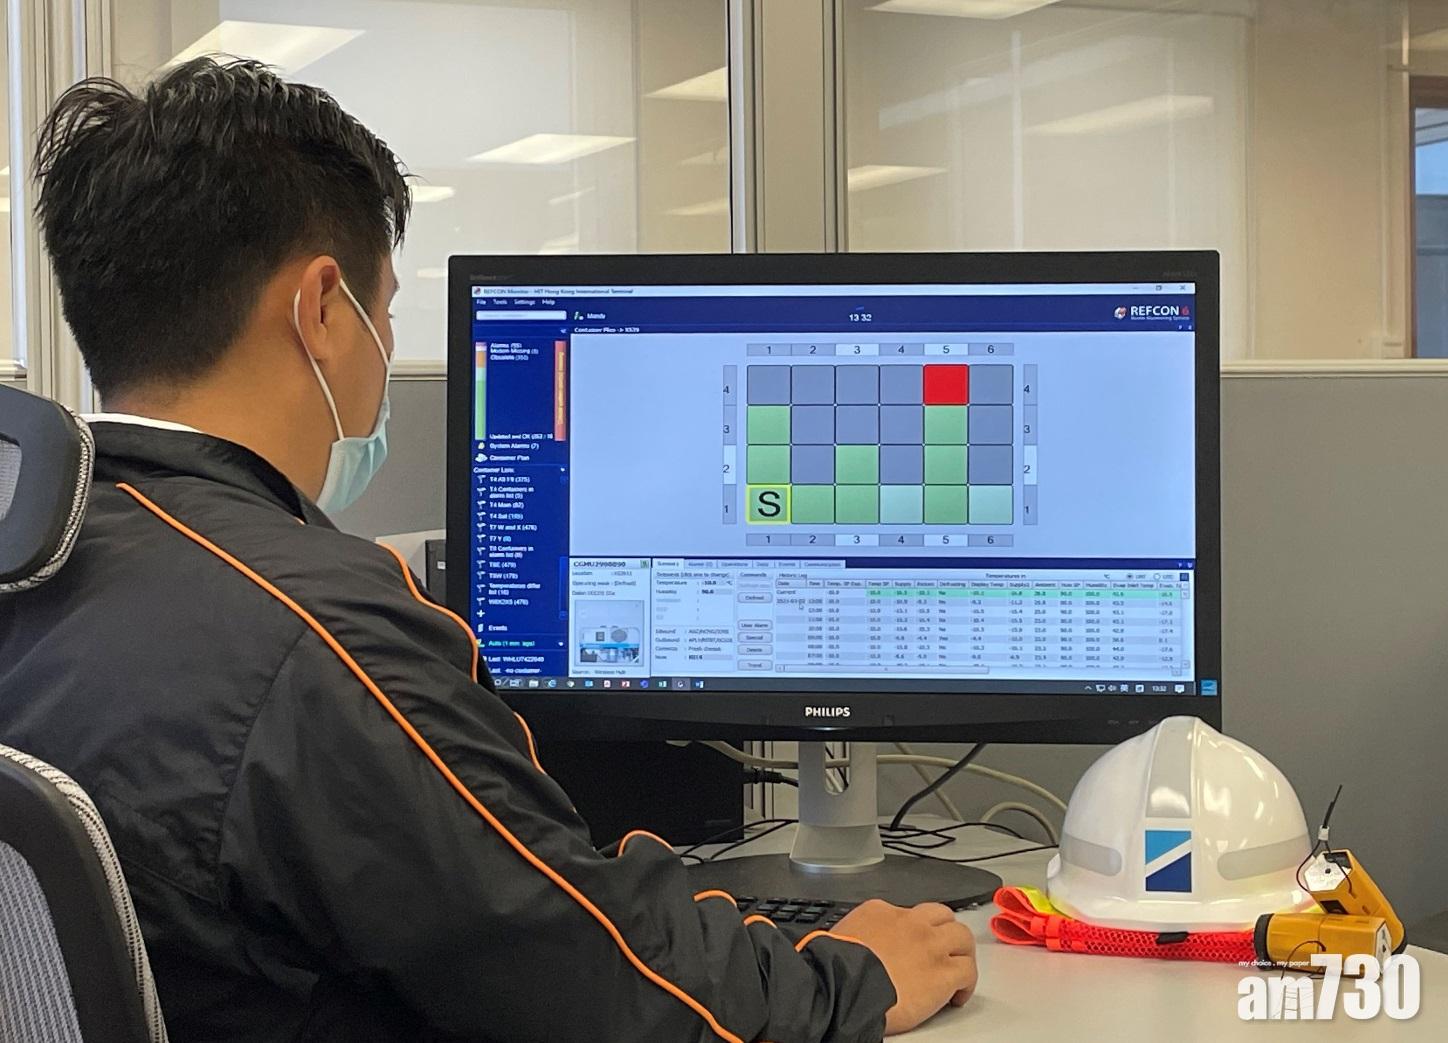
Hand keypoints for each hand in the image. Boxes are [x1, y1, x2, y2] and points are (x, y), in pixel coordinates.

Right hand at [834, 899, 977, 1034]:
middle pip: (943, 917)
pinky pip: (968, 971)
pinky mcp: (943, 973)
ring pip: (962, 938)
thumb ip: (863, 932)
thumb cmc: (835, 967)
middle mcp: (911, 923)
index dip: (916, 930)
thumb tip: (864, 941)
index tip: (915, 944)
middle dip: (946, 933)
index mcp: (882, 911)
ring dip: (962, 954)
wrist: (843, 985)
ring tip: (957, 970)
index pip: (911, 912)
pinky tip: (957, 995)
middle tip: (945, 950)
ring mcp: (930, 945)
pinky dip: (966, 984)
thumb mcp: (843, 933)